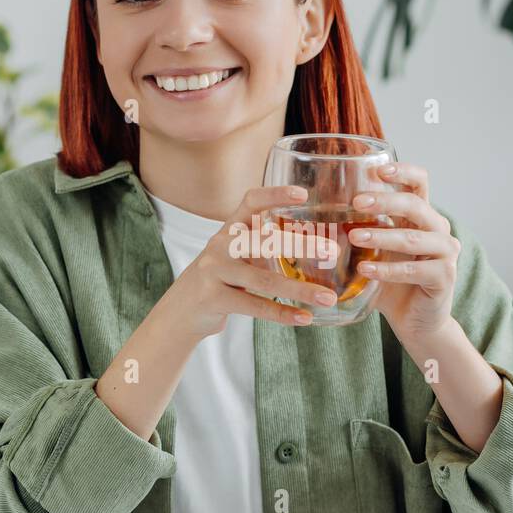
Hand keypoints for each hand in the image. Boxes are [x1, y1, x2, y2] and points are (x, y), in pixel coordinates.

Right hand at [166, 185, 338, 339]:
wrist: (180, 311)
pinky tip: (304, 318)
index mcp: (229, 230)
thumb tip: (316, 247)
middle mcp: (220, 245)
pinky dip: (282, 314)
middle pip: (264, 241)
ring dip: (300, 290)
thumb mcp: (235, 256)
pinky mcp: (213, 298)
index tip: (302, 194)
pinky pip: (254, 305)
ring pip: (263, 280)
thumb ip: (263, 247)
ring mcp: (214, 271)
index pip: (250, 202)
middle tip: (332, 250)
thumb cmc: (219, 280)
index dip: (274, 194)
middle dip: (301, 245)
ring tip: (327, 298)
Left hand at [348, 161, 460, 343]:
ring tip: (354, 236)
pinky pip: (415, 270)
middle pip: (416, 205)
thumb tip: (318, 215)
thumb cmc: (391, 283)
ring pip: (414, 237)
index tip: (376, 170)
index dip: (402, 171)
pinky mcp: (445, 277)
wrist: (415, 321)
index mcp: (423, 216)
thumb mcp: (372, 253)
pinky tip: (365, 270)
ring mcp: (446, 253)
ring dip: (382, 236)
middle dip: (385, 201)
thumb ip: (357, 232)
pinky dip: (388, 270)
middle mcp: (439, 229)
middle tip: (356, 202)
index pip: (420, 182)